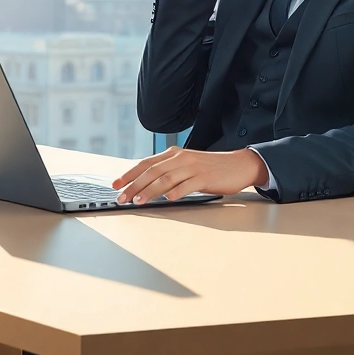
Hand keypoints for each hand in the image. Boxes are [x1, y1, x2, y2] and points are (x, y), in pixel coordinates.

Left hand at [112, 146, 268, 204]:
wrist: (238, 165)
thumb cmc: (210, 168)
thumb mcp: (186, 165)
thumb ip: (168, 171)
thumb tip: (144, 184)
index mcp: (174, 154)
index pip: (146, 163)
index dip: (129, 174)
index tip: (116, 184)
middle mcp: (181, 158)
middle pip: (152, 171)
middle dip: (134, 185)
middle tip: (121, 197)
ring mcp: (192, 167)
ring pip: (165, 178)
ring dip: (149, 190)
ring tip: (138, 200)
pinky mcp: (204, 178)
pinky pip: (187, 185)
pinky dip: (175, 192)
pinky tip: (167, 199)